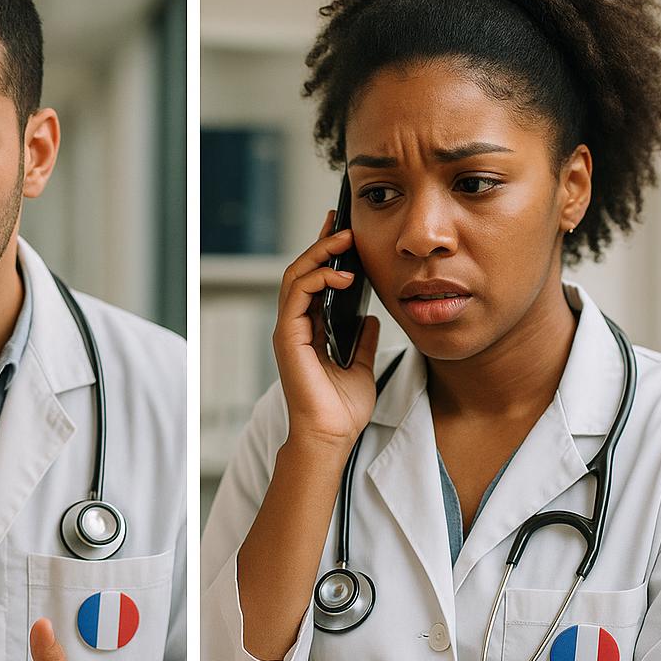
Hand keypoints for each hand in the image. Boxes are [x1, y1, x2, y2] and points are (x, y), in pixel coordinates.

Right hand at [274, 213, 379, 450]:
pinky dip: (317, 279)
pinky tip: (342, 275)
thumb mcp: (362, 365)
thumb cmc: (342, 409)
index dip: (327, 255)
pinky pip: (297, 295)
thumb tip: (373, 318)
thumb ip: (364, 340)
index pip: (313, 282)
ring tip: (344, 240)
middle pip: (301, 272)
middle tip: (344, 224)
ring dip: (319, 254)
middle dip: (321, 244)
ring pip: (295, 277)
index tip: (345, 233)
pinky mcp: (287, 337)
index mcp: (310, 331)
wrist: (332, 436)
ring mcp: (289, 331)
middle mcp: (295, 327)